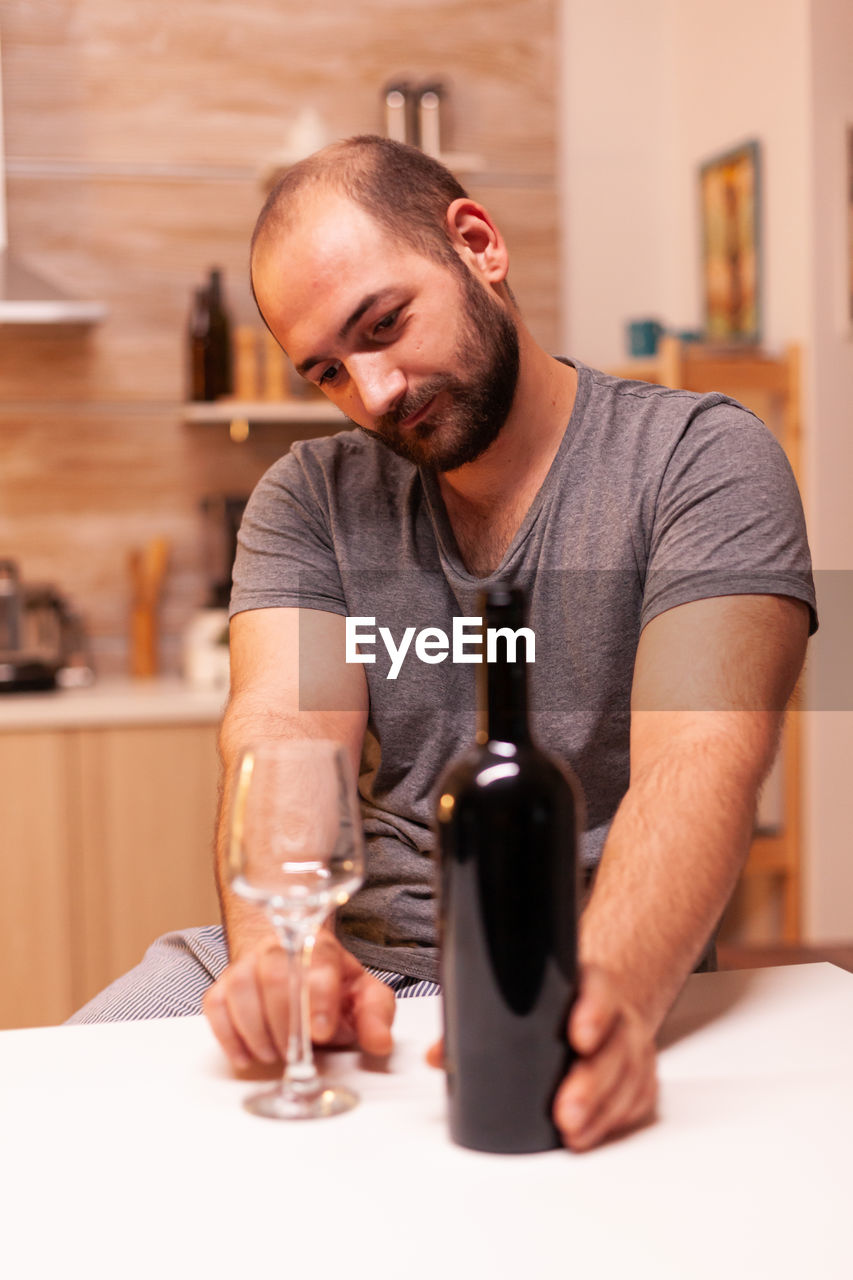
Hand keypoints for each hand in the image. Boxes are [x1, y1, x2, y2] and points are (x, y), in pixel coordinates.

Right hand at [203, 930, 394, 1069]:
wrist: (293, 961)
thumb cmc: (330, 982)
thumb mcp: (363, 995)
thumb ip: (375, 1016)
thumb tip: (379, 1042)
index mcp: (319, 947)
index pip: (317, 962)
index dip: (319, 998)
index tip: (322, 1032)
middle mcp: (279, 948)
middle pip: (275, 975)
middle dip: (286, 1022)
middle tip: (297, 1052)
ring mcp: (248, 964)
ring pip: (241, 988)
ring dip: (256, 1030)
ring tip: (274, 1054)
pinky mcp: (224, 985)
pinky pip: (215, 1005)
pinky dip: (227, 1035)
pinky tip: (246, 1055)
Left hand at [426, 963, 656, 1152]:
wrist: (597, 1002)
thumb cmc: (551, 1004)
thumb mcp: (519, 995)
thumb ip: (477, 1021)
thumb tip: (436, 1056)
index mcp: (586, 983)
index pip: (598, 988)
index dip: (592, 1011)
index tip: (578, 1036)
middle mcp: (616, 1014)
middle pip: (614, 1046)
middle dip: (591, 1082)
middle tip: (566, 1111)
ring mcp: (631, 1045)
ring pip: (628, 1078)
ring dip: (602, 1110)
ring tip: (573, 1133)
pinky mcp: (639, 1076)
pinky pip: (635, 1099)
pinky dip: (614, 1120)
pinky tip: (592, 1133)